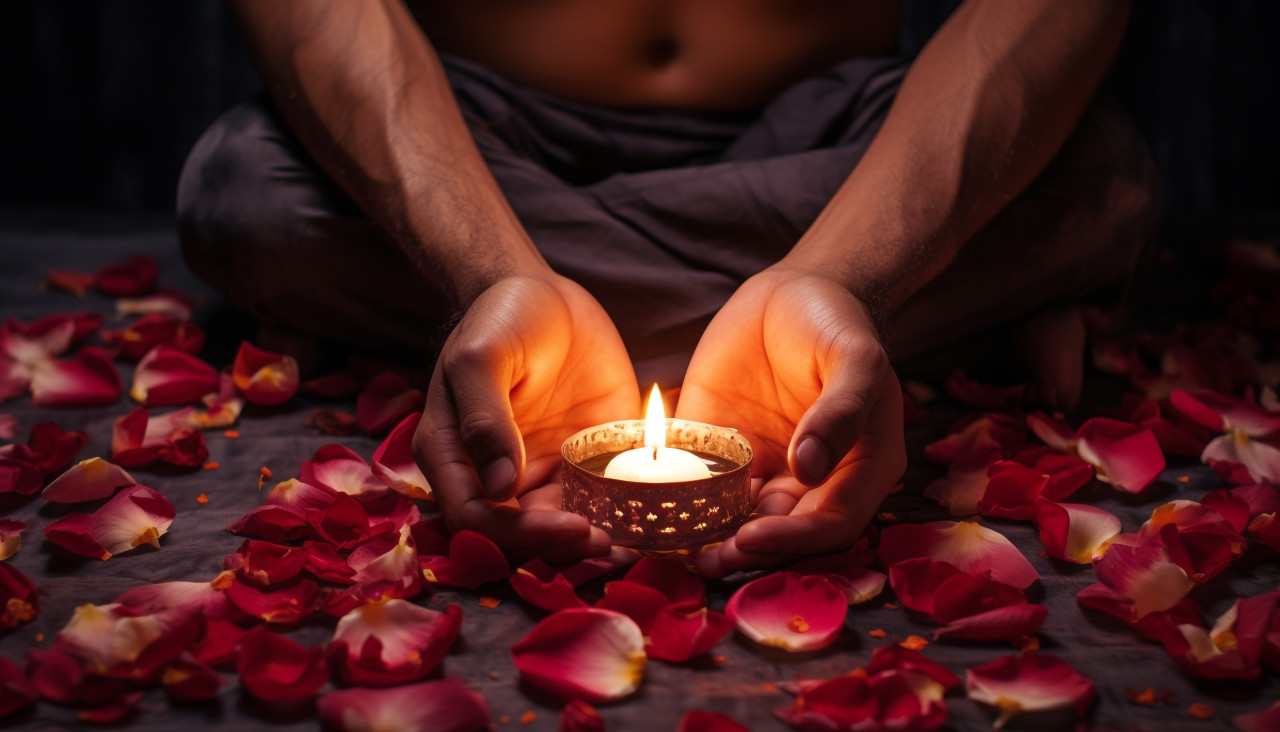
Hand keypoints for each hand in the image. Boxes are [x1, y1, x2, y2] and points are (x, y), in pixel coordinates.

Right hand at [413, 274, 639, 562]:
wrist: (546, 294)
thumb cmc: (501, 317)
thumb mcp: (483, 356)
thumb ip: (484, 419)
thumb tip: (499, 487)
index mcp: (454, 456)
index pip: (475, 518)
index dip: (518, 534)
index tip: (568, 526)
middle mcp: (492, 475)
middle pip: (516, 537)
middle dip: (558, 549)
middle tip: (606, 544)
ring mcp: (537, 472)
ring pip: (556, 531)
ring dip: (586, 545)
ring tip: (627, 545)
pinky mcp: (578, 464)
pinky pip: (593, 504)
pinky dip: (615, 519)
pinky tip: (645, 523)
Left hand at [675, 267, 906, 575]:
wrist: (788, 293)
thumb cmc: (834, 323)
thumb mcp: (852, 357)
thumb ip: (841, 410)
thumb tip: (811, 467)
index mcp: (860, 467)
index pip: (833, 522)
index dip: (795, 539)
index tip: (753, 539)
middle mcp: (813, 482)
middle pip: (785, 535)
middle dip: (749, 553)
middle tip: (709, 559)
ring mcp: (766, 472)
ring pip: (742, 524)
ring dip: (714, 542)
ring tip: (678, 552)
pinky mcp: (724, 457)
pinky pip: (704, 491)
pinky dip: (684, 508)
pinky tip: (654, 517)